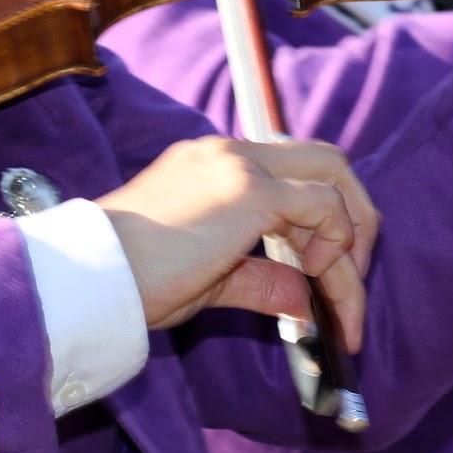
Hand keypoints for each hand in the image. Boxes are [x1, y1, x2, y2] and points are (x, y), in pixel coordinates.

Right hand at [97, 136, 376, 351]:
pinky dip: (335, 246)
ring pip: (334, 178)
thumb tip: (304, 300)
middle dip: (356, 218)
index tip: (321, 273)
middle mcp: (229, 153)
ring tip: (342, 300)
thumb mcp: (209, 279)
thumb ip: (260, 279)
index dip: (322, 219)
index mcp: (213, 164)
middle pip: (327, 160)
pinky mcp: (251, 191)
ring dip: (351, 241)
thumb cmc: (133, 281)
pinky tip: (313, 281)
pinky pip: (324, 207)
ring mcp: (241, 165)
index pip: (291, 170)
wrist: (96, 277)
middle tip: (353, 275)